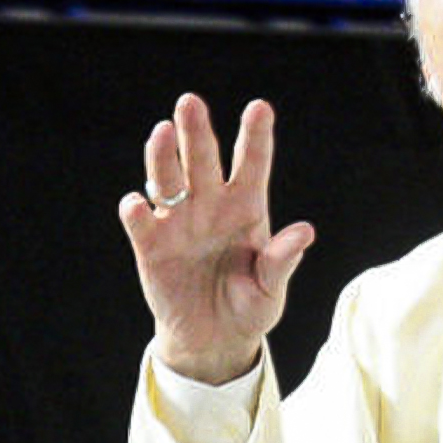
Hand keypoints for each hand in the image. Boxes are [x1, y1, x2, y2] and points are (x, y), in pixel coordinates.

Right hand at [119, 93, 314, 384]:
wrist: (214, 339)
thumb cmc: (249, 306)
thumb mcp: (271, 289)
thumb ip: (281, 261)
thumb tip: (305, 232)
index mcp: (247, 207)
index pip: (252, 164)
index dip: (255, 136)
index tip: (260, 108)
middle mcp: (210, 204)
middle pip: (202, 159)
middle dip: (196, 131)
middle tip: (189, 102)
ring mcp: (178, 221)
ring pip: (168, 179)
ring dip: (163, 157)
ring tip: (162, 132)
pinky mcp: (151, 245)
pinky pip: (142, 222)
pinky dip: (137, 211)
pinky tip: (137, 202)